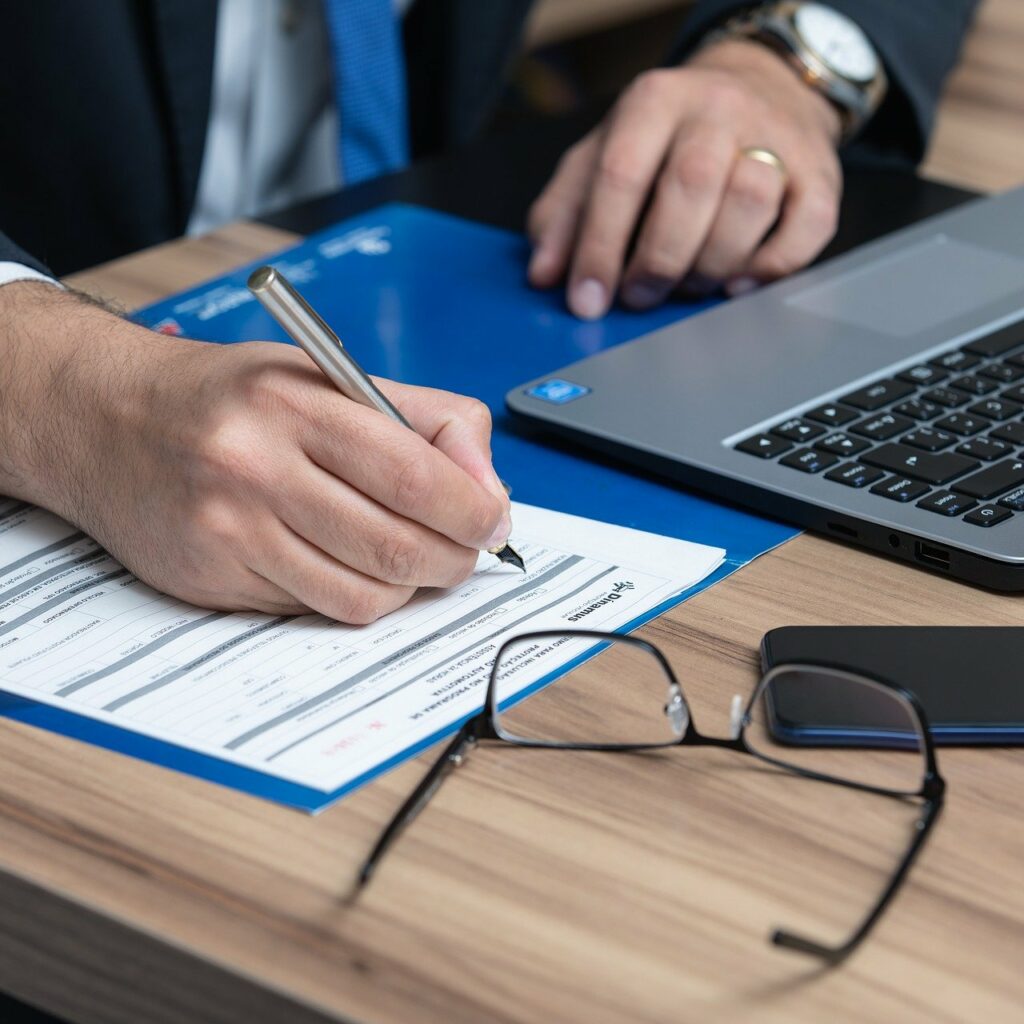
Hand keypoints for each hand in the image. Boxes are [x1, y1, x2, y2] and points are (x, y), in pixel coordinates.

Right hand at [0, 285, 509, 622]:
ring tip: (410, 558)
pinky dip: (353, 597)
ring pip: (362, 595)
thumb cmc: (232, 397)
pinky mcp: (211, 580)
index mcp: (296, 404)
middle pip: (396, 546)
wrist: (106, 419)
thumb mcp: (329, 376)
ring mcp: (229, 532)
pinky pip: (314, 610)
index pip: (415, 476)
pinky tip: (349, 566)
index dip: (473, 510)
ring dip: (408, 587)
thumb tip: (488, 486)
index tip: (493, 520)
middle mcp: (256, 468)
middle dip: (453, 558)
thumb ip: (424, 418)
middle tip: (464, 548)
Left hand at [528, 40, 842, 317]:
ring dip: (711, 263)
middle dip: (658, 258)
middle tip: (640, 296)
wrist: (761, 89)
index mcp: (654, 101)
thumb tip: (545, 274)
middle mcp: (718, 110)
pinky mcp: (821, 174)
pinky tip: (737, 283)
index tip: (586, 300)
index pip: (621, 173)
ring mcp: (777, 138)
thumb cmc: (669, 138)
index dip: (599, 246)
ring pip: (750, 202)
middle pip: (692, 184)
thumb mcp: (603, 155)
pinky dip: (770, 268)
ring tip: (686, 285)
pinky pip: (807, 228)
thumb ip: (565, 212)